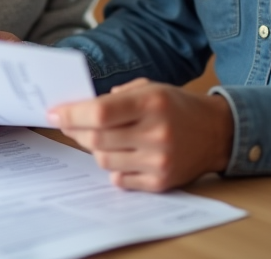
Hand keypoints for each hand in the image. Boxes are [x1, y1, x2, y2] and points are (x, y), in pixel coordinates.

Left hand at [48, 78, 233, 191]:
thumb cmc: (176, 106)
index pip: (100, 112)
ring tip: (105, 139)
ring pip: (104, 160)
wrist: (216, 132)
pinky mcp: (161, 182)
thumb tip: (76, 109)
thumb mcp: (150, 88)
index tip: (54, 113)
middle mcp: (156, 132)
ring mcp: (159, 160)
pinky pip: (119, 179)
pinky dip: (114, 168)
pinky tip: (124, 154)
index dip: (72, 113)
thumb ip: (114, 96)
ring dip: (95, 149)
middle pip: (96, 139)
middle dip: (76, 131)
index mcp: (152, 102)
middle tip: (70, 125)